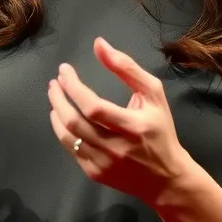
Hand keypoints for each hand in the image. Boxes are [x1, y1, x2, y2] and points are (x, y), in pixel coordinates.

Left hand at [47, 36, 193, 207]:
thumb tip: (99, 44)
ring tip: (55, 97)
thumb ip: (126, 67)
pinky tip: (62, 118)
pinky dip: (62, 132)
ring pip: (68, 137)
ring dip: (56, 113)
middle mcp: (116, 147)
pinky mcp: (95, 174)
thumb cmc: (160, 130)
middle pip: (74, 122)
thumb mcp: (153, 94)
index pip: (93, 106)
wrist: (166, 177)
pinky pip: (71, 150)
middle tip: (54, 83)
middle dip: (58, 98)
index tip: (64, 70)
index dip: (74, 87)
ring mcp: (104, 163)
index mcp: (133, 126)